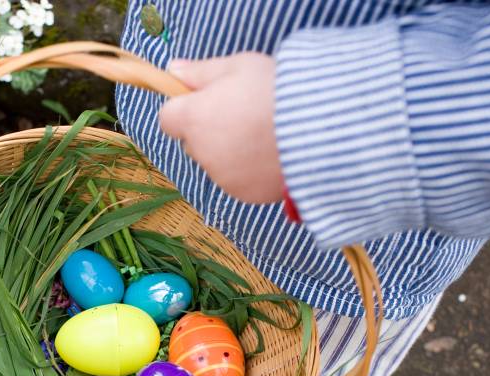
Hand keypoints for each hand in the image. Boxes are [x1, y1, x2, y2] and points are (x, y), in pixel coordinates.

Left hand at [159, 53, 284, 203]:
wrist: (322, 129)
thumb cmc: (278, 90)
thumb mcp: (239, 66)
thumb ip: (201, 72)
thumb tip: (172, 70)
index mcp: (193, 119)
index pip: (168, 119)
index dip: (185, 109)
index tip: (208, 101)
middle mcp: (202, 152)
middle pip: (193, 142)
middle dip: (210, 130)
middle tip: (245, 114)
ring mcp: (222, 177)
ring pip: (216, 163)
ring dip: (231, 151)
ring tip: (265, 134)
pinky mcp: (244, 194)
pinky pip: (238, 181)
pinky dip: (249, 171)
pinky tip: (273, 154)